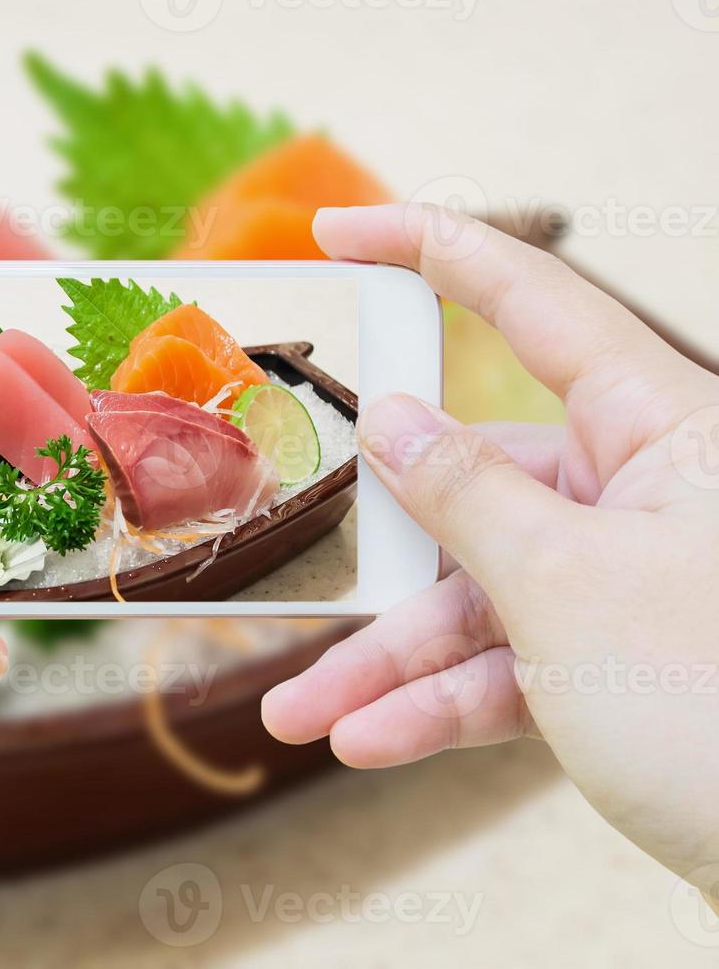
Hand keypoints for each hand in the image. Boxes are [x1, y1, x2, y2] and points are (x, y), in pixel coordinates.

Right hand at [262, 204, 718, 886]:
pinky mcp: (618, 662)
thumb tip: (392, 420)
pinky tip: (369, 741)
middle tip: (298, 576)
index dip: (430, 251)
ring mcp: (630, 581)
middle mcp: (646, 492)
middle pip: (477, 490)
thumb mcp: (564, 588)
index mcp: (663, 429)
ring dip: (390, 663)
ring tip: (305, 715)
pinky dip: (441, 704)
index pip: (534, 302)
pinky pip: (508, 666)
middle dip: (381, 560)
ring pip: (478, 598)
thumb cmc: (718, 707)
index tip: (338, 232)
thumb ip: (465, 497)